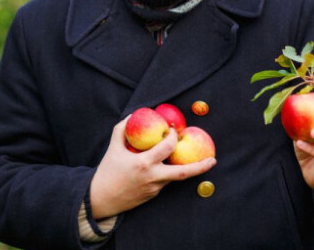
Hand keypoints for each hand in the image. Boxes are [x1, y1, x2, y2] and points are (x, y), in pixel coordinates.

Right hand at [89, 115, 215, 219]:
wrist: (101, 199)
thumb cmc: (107, 170)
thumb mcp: (113, 147)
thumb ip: (122, 129)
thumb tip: (134, 114)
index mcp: (144, 163)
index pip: (167, 147)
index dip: (174, 136)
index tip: (174, 129)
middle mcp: (153, 177)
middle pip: (183, 173)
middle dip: (201, 166)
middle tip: (213, 160)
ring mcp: (155, 188)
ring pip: (174, 176)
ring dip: (182, 166)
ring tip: (194, 158)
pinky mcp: (154, 195)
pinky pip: (164, 181)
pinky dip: (167, 172)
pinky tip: (164, 165)